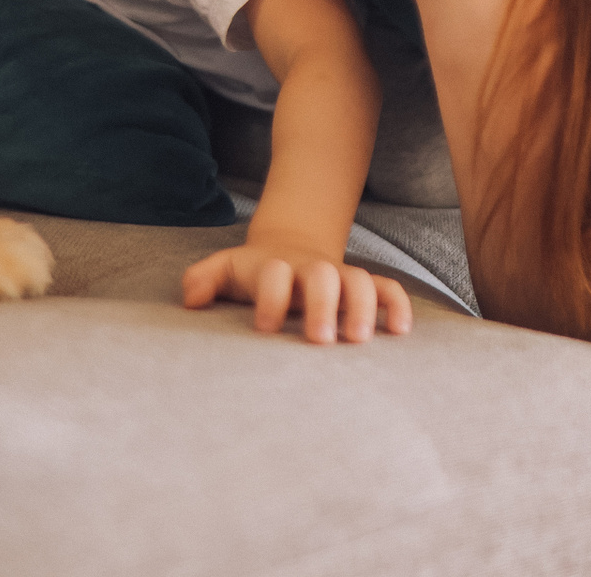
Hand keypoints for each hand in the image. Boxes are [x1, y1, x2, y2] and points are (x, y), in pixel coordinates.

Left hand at [182, 242, 413, 342]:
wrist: (288, 250)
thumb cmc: (251, 273)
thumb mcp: (224, 270)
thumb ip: (202, 280)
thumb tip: (190, 301)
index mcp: (274, 266)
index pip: (274, 273)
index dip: (270, 297)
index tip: (265, 328)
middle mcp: (310, 270)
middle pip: (323, 275)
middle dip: (322, 305)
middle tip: (318, 341)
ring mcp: (340, 277)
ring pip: (360, 281)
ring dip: (363, 307)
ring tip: (358, 340)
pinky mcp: (364, 287)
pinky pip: (388, 288)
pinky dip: (397, 305)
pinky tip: (399, 331)